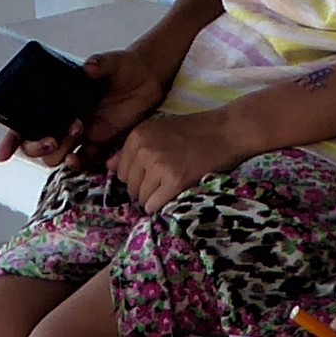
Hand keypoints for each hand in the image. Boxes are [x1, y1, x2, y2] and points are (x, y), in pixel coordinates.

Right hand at [1, 46, 172, 168]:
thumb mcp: (111, 61)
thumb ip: (99, 64)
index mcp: (57, 99)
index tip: (3, 154)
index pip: (25, 119)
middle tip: (53, 138)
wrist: (147, 78)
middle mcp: (63, 117)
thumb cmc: (123, 65)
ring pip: (56, 154)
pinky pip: (83, 159)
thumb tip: (88, 67)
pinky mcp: (99, 141)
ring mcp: (80, 132)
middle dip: (36, 145)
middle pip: (35, 143)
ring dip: (60, 150)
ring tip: (78, 131)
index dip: (12, 138)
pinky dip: (78, 163)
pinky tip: (79, 159)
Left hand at [105, 108, 244, 213]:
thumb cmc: (194, 131)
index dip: (135, 177)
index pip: (120, 172)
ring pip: (141, 198)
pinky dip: (161, 205)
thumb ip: (132, 149)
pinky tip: (172, 195)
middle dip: (143, 189)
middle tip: (163, 183)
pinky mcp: (175, 181)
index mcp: (137, 136)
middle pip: (129, 187)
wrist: (227, 131)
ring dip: (154, 198)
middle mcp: (144, 150)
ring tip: (170, 187)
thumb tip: (108, 166)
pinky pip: (154, 205)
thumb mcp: (158, 131)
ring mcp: (159, 166)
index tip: (152, 175)